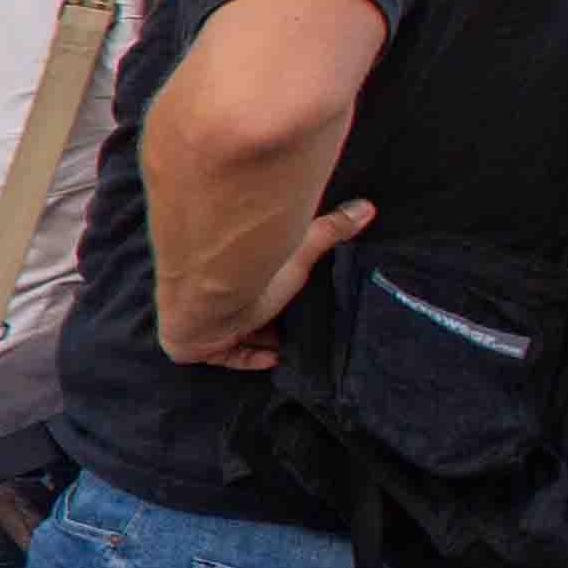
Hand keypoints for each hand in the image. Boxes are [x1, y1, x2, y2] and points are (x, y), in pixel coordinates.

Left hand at [173, 197, 370, 371]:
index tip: (306, 299)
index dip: (282, 290)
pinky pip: (228, 357)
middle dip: (276, 317)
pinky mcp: (200, 347)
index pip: (263, 282)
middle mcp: (224, 296)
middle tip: (305, 326)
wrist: (202, 301)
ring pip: (241, 333)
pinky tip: (274, 360)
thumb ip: (329, 232)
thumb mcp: (297, 253)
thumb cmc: (250, 274)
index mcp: (242, 274)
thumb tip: (367, 208)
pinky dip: (251, 359)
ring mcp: (210, 322)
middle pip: (252, 308)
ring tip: (295, 346)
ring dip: (266, 340)